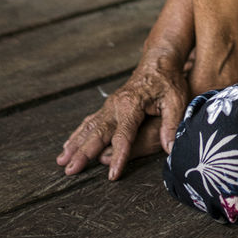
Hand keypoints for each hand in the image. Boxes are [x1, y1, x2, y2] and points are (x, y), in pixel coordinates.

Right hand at [56, 48, 188, 179]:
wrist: (159, 61)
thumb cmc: (168, 81)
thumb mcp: (176, 101)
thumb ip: (171, 125)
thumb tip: (170, 149)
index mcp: (132, 105)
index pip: (123, 136)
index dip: (119, 157)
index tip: (112, 175)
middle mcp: (116, 106)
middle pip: (98, 134)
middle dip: (83, 153)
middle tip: (70, 170)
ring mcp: (110, 106)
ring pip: (89, 128)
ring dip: (75, 145)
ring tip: (61, 161)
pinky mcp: (109, 107)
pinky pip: (90, 122)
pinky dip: (77, 135)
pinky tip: (68, 146)